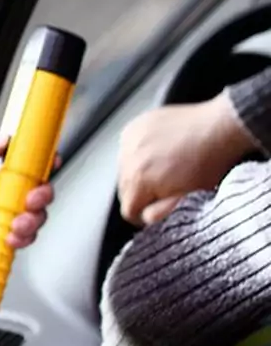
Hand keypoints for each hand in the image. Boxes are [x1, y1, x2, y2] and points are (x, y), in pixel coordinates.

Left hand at [0, 132, 55, 299]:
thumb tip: (4, 137)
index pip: (25, 165)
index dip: (41, 163)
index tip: (50, 162)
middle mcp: (4, 198)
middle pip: (40, 190)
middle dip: (39, 197)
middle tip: (28, 202)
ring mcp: (9, 220)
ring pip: (39, 215)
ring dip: (30, 221)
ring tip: (12, 227)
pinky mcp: (12, 240)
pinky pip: (31, 237)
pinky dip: (23, 239)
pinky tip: (8, 241)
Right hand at [117, 93, 256, 226]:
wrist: (220, 128)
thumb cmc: (210, 162)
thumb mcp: (190, 198)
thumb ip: (162, 213)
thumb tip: (146, 219)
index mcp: (138, 179)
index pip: (128, 210)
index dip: (145, 214)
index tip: (159, 209)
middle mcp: (128, 159)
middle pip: (124, 189)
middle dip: (141, 192)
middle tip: (165, 188)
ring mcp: (129, 140)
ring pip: (124, 168)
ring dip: (138, 171)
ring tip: (164, 167)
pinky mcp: (134, 127)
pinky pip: (127, 149)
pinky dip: (139, 153)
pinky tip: (159, 152)